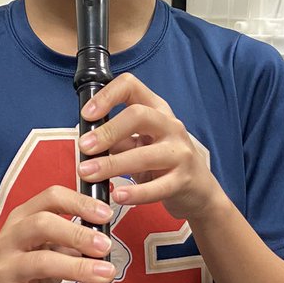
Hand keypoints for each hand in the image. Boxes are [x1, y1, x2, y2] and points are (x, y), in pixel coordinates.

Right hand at [0, 186, 115, 282]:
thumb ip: (68, 239)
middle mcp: (11, 239)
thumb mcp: (40, 246)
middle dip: (78, 234)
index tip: (105, 214)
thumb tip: (104, 238)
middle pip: (43, 224)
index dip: (80, 203)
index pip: (51, 198)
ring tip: (105, 274)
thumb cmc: (19, 270)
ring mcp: (7, 269)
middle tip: (105, 246)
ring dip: (78, 268)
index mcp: (22, 219)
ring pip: (42, 262)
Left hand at [77, 73, 221, 220]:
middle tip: (84, 147)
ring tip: (89, 174)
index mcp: (157, 111)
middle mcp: (170, 126)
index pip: (131, 86)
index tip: (87, 114)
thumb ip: (117, 139)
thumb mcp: (142, 144)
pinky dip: (135, 193)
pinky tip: (118, 196)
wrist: (199, 190)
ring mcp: (179, 153)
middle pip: (138, 115)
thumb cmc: (164, 163)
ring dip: (112, 164)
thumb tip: (86, 141)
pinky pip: (157, 187)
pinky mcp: (183, 180)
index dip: (107, 96)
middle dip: (107, 131)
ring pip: (144, 155)